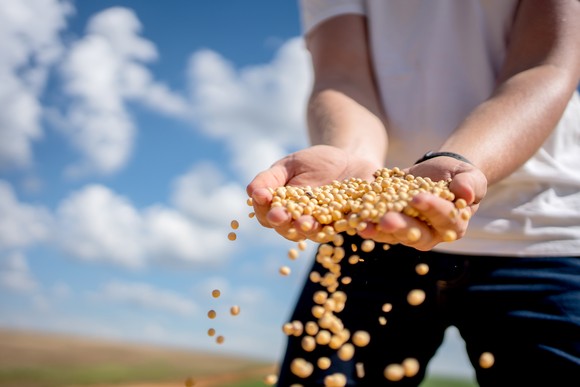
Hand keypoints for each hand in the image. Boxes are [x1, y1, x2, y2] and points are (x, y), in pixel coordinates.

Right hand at [246, 145, 379, 240]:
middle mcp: (302, 222)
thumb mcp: (287, 166)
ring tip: (305, 223)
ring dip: (309, 229)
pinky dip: (342, 224)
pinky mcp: (348, 221)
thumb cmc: (313, 163)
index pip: (267, 216)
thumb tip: (251, 193)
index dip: (264, 210)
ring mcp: (325, 224)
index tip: (261, 199)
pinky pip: (344, 225)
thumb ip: (269, 179)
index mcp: (283, 211)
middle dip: (284, 223)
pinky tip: (341, 219)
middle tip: (280, 217)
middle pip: (288, 229)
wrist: (347, 158)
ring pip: (315, 232)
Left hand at [358, 156, 487, 249]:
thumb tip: (466, 193)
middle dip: (401, 226)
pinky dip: (365, 223)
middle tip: (387, 220)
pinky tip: (352, 219)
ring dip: (377, 231)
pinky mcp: (390, 226)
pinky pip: (377, 228)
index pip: (444, 218)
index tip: (418, 197)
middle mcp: (430, 234)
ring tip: (363, 225)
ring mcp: (408, 232)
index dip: (432, 209)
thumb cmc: (458, 176)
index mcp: (453, 225)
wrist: (437, 173)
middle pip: (416, 234)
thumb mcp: (469, 175)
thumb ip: (470, 184)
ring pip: (393, 235)